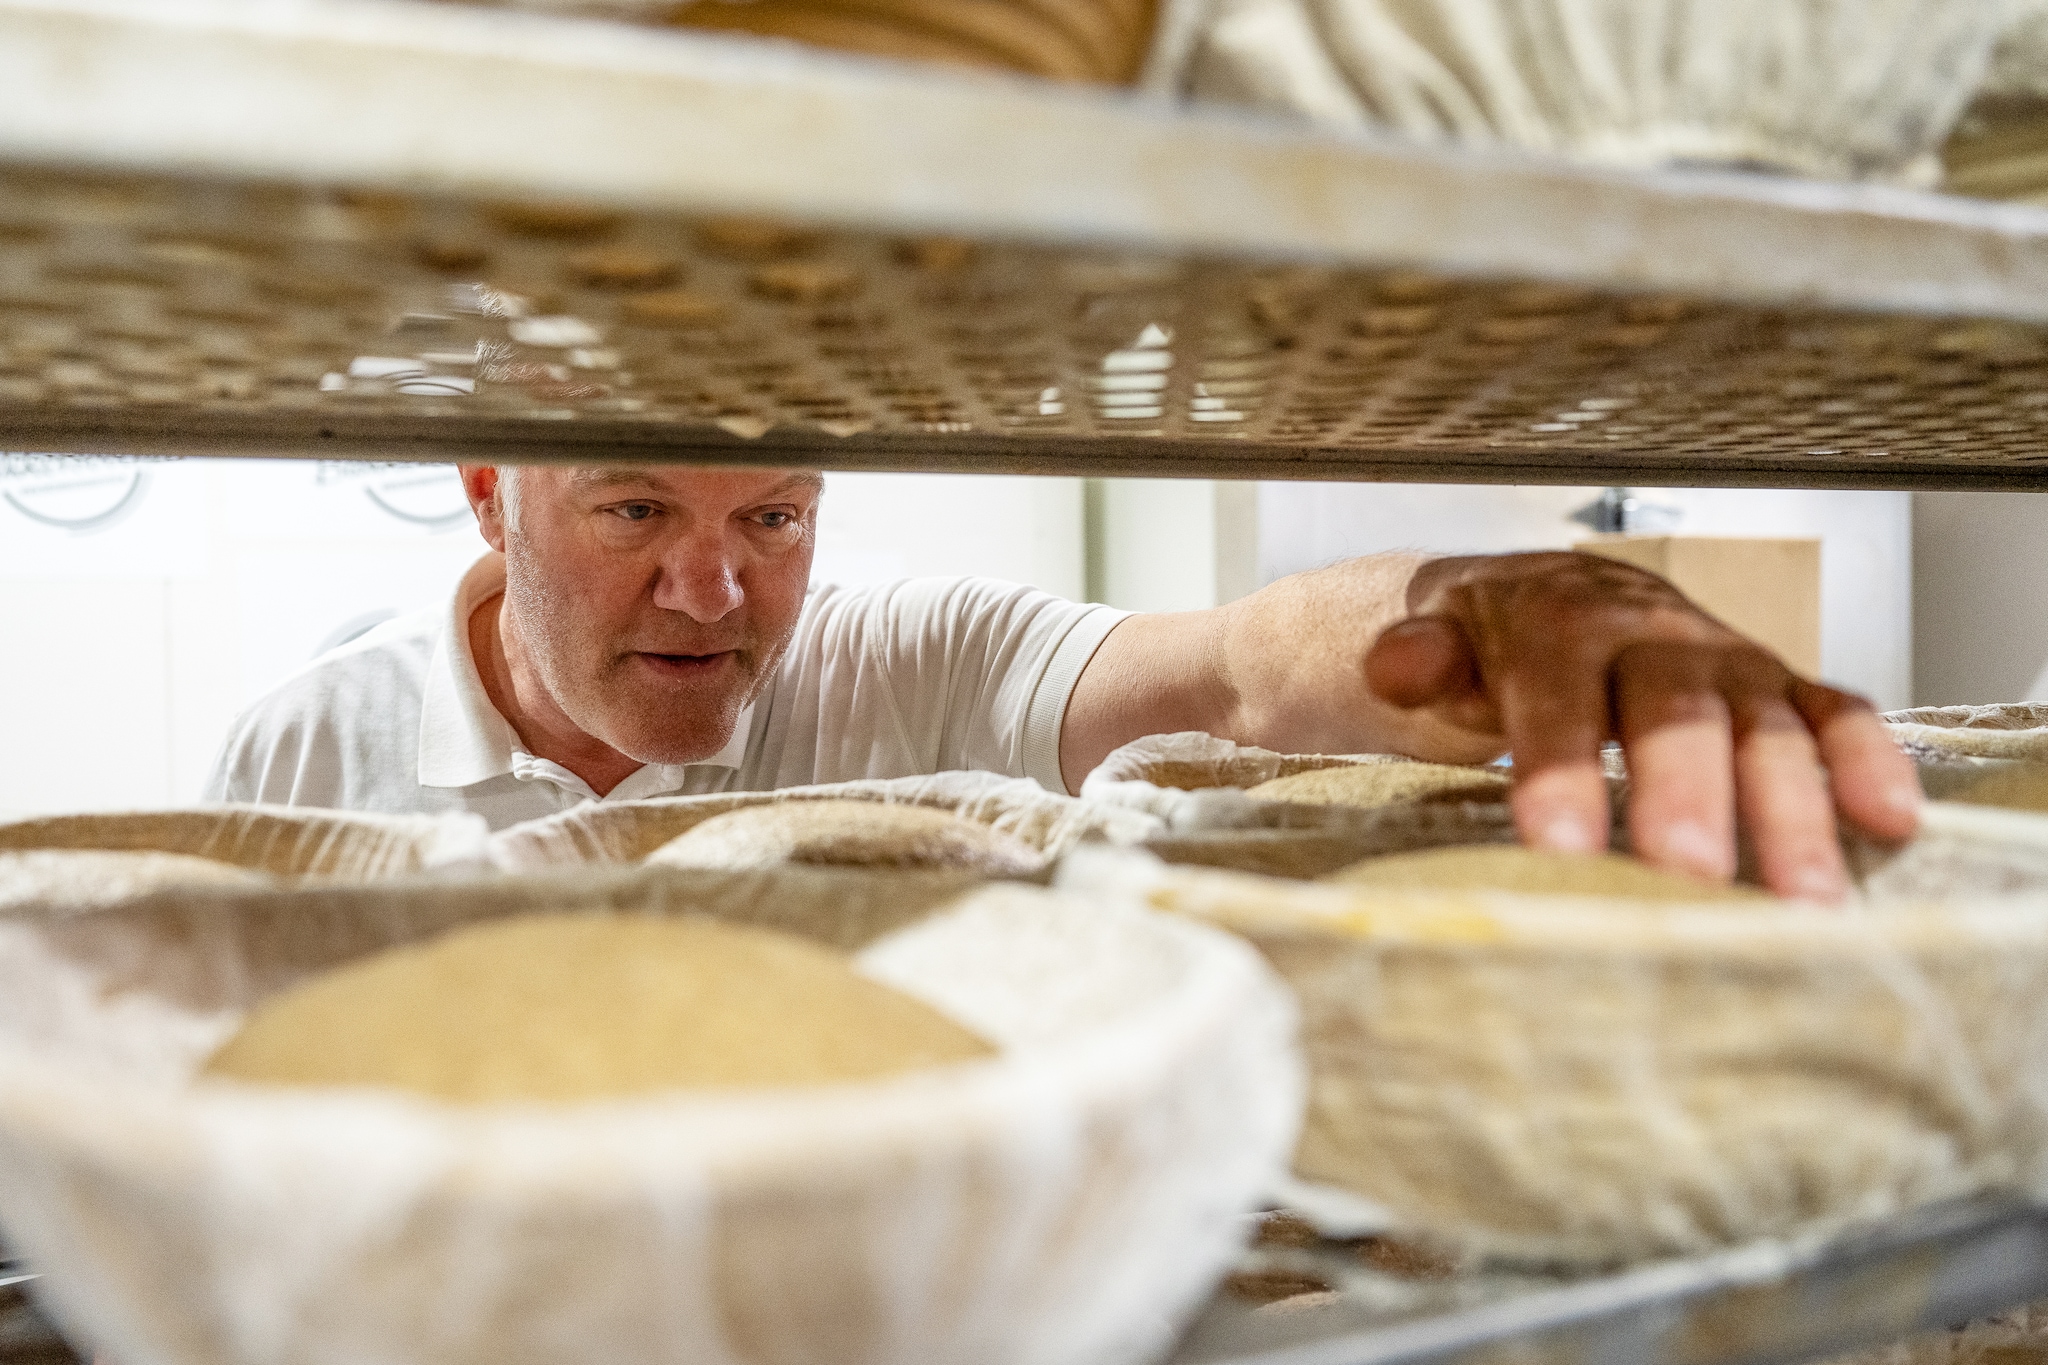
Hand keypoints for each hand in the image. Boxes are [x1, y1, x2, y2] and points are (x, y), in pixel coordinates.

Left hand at [1362, 552, 1919, 899]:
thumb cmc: (1483, 647)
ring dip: (1791, 807)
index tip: (1559, 850)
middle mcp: (1653, 632)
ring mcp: (1724, 658)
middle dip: (1686, 792)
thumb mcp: (1433, 645)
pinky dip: (1866, 762)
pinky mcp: (1776, 686)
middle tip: (1688, 876)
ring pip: (1765, 723)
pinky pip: (1833, 712)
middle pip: (1675, 708)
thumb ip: (1417, 661)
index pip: (1557, 695)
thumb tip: (1395, 664)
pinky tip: (1892, 827)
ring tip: (1803, 901)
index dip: (1560, 768)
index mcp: (1558, 623)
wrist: (1536, 598)